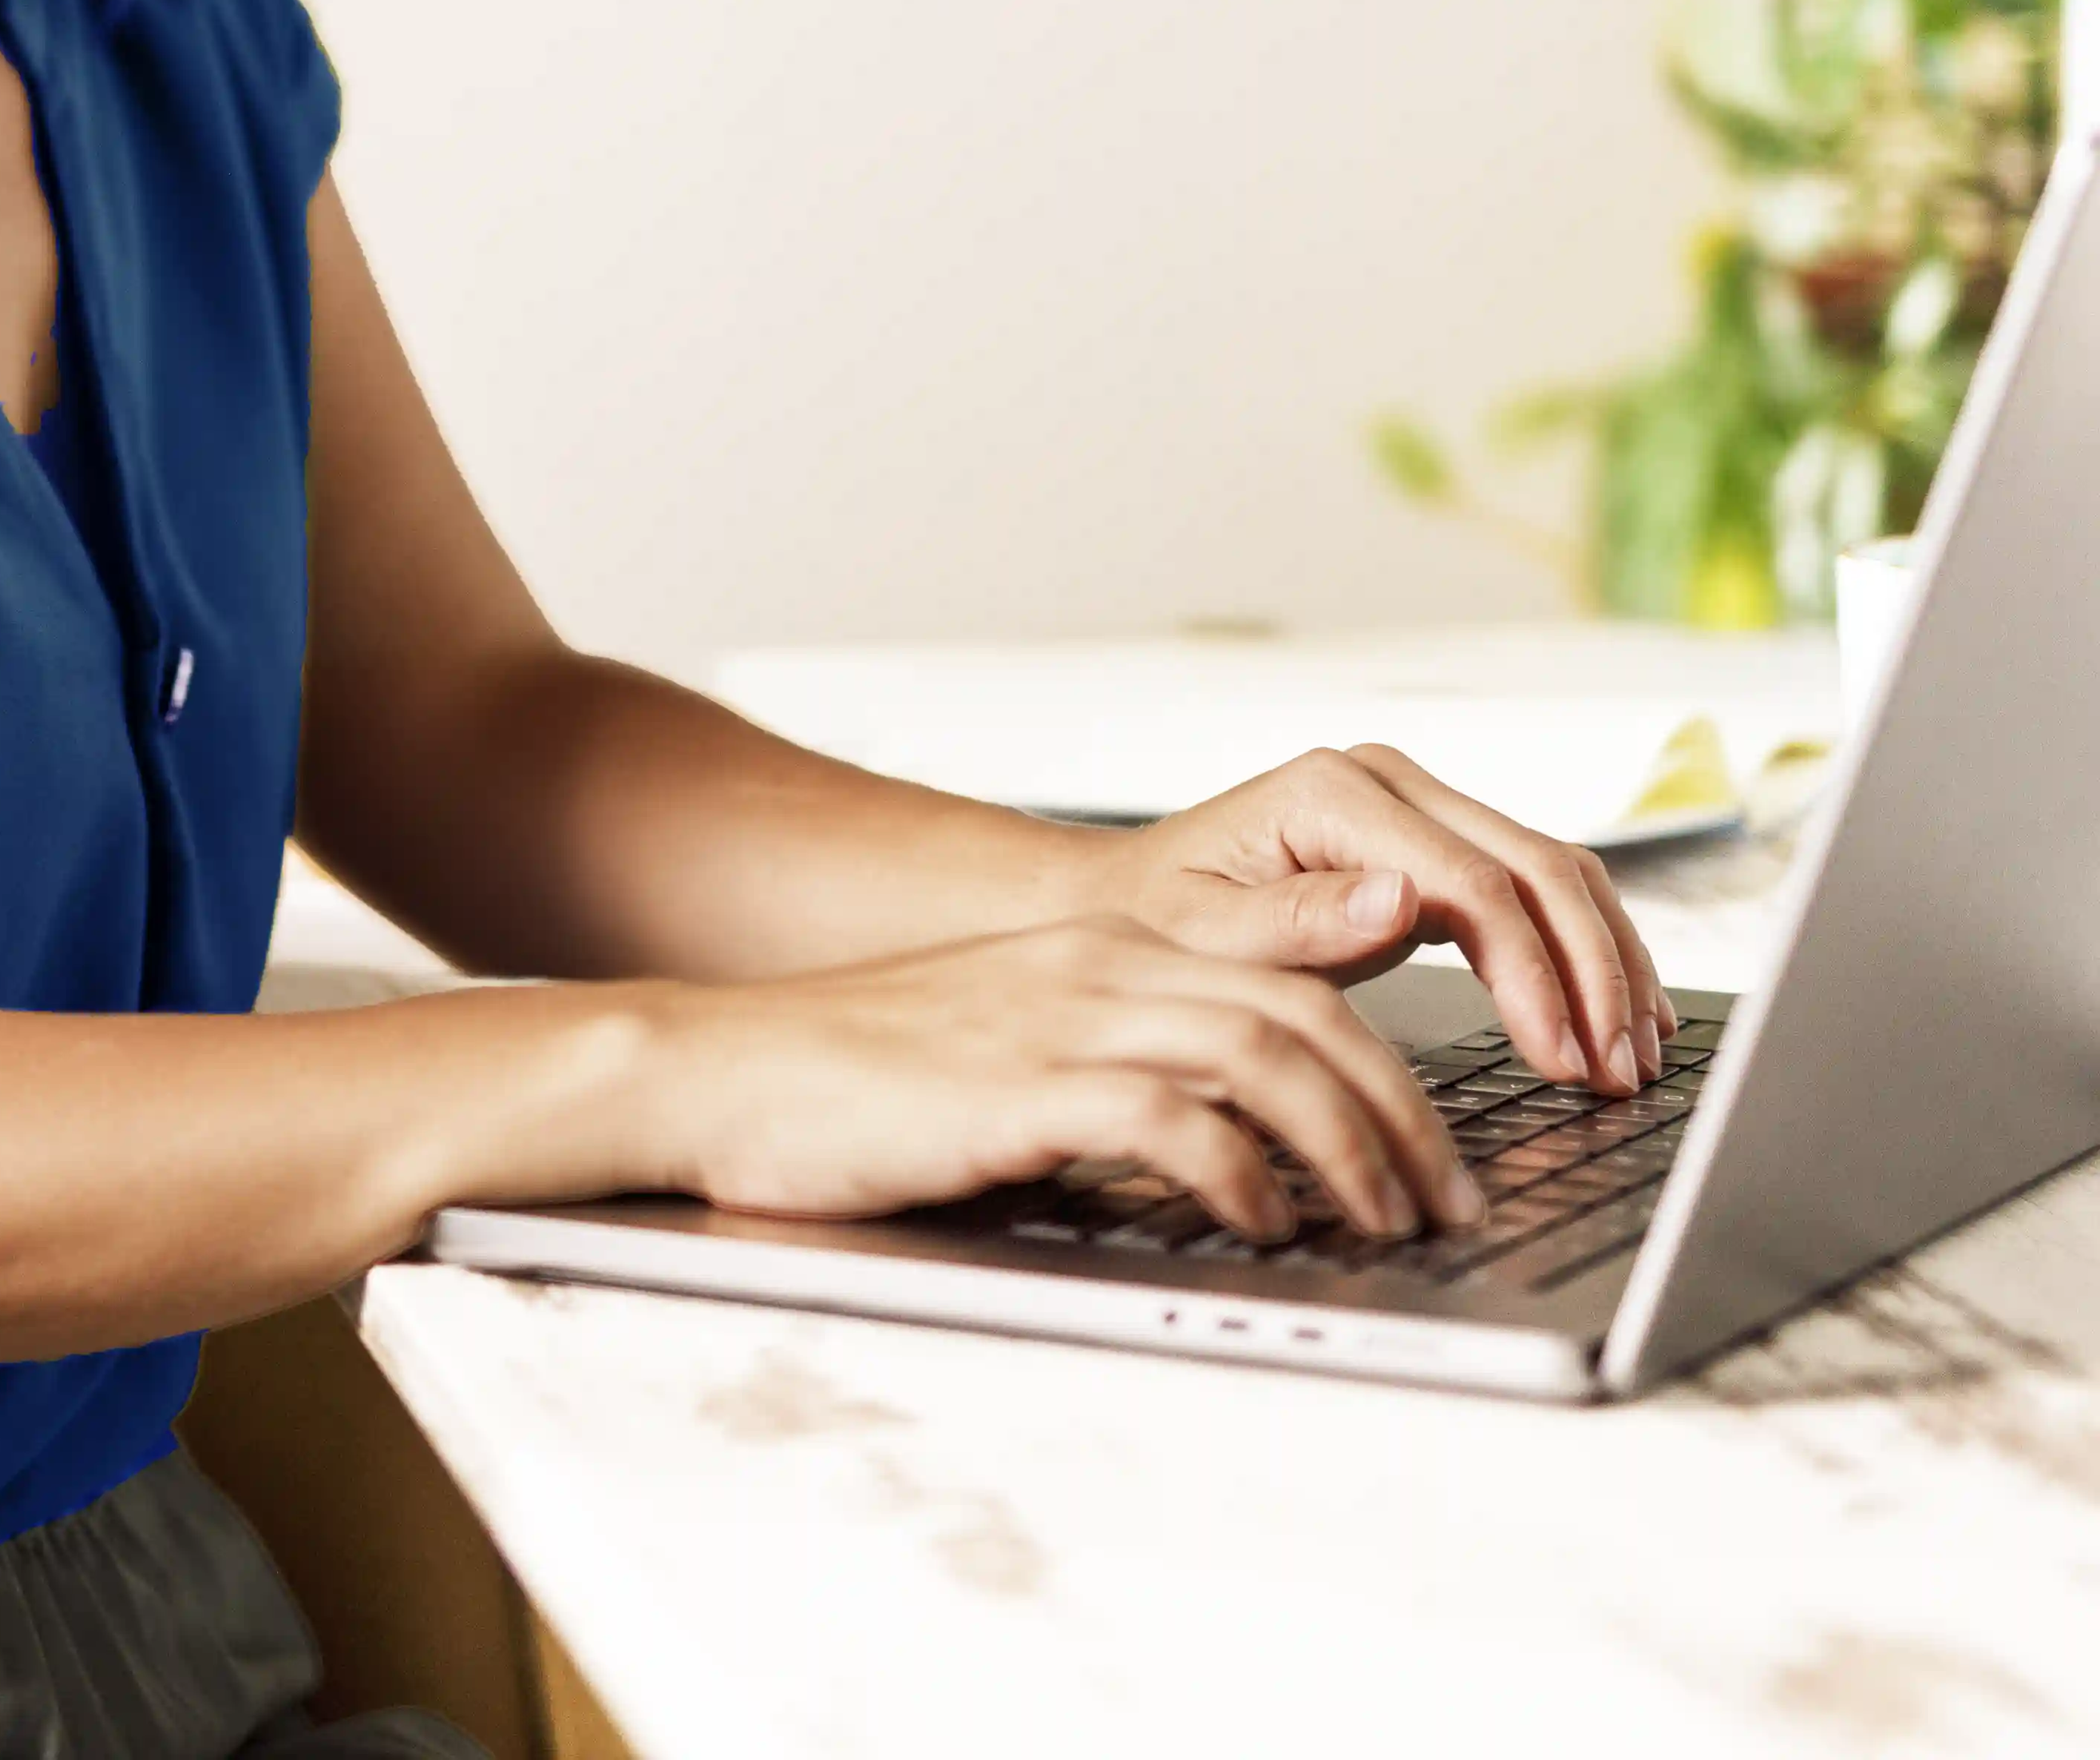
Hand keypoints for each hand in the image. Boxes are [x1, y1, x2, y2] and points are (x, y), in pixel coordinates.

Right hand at [643, 913, 1484, 1240]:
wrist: (723, 1067)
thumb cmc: (863, 1082)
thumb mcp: (1015, 1052)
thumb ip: (1119, 1072)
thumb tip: (1230, 1152)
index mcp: (1104, 950)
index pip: (1295, 982)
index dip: (1390, 1069)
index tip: (1436, 1160)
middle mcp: (1097, 966)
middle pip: (1308, 1012)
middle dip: (1404, 1116)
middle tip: (1450, 1207)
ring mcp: (1057, 1018)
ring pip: (1263, 1053)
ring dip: (1350, 1146)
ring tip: (1387, 1224)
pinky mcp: (1013, 1086)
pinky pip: (1167, 1116)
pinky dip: (1238, 1172)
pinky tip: (1263, 1223)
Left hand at [1097, 745, 1676, 1093]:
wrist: (1130, 897)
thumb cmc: (1158, 920)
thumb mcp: (1206, 934)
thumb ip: (1297, 920)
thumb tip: (1400, 901)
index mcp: (1332, 793)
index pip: (1471, 881)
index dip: (1534, 974)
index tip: (1562, 1061)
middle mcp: (1386, 781)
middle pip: (1534, 865)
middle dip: (1591, 973)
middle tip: (1619, 1076)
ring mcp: (1417, 806)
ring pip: (1553, 871)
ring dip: (1605, 963)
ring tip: (1631, 1062)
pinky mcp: (1435, 843)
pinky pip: (1534, 889)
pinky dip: (1584, 950)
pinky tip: (1613, 1018)